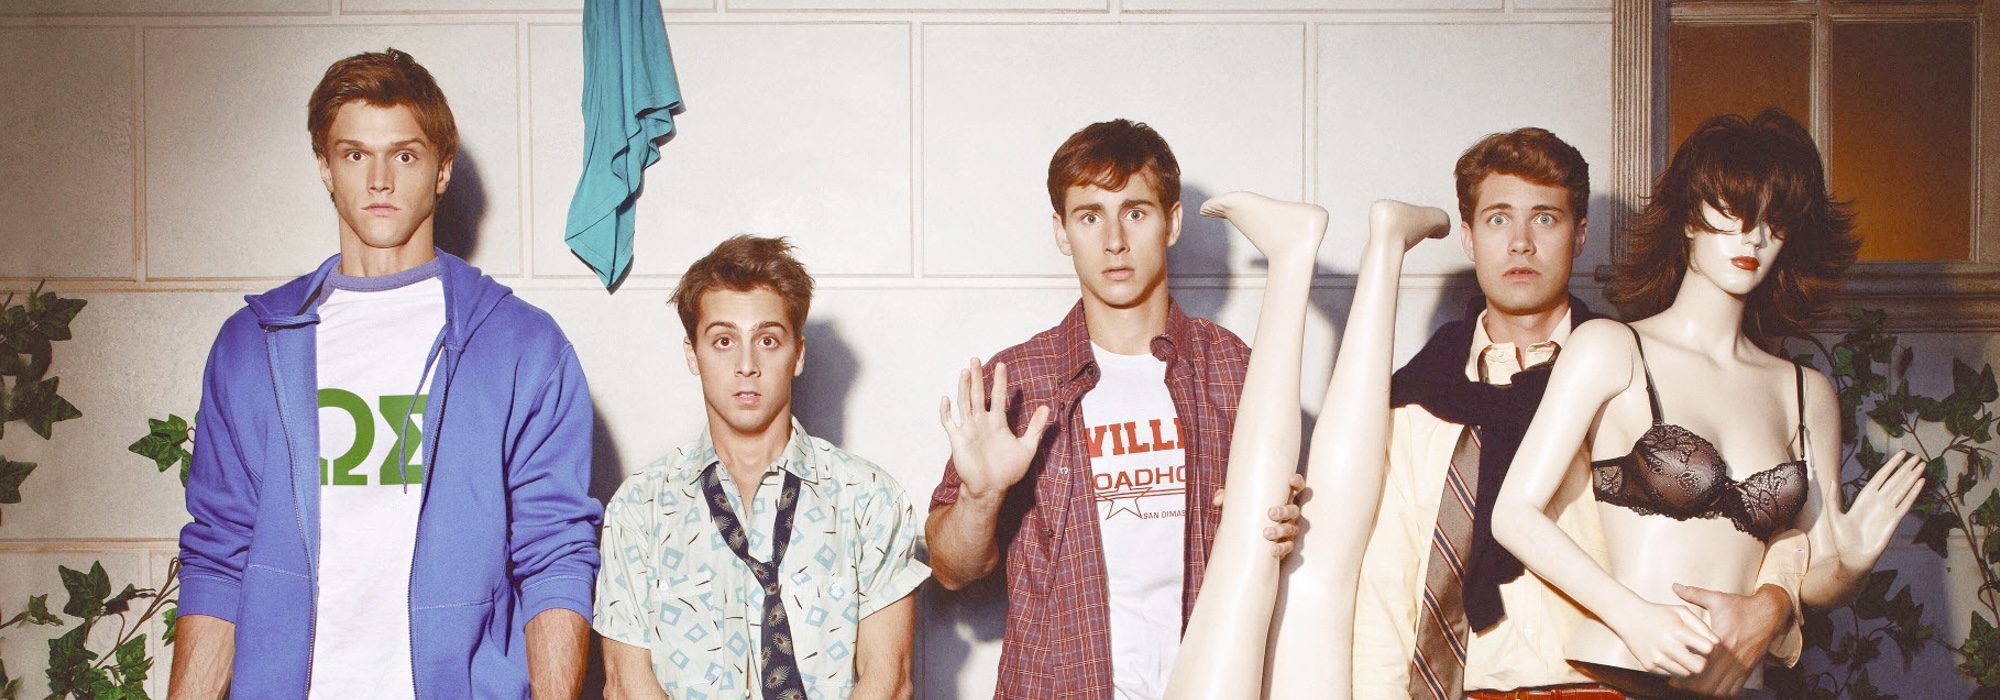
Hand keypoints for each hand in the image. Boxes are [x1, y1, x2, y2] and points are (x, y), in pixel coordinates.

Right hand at [938, 358, 1050, 501]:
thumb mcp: (1027, 448)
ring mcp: (968, 430)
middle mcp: (982, 422)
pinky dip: (946, 411)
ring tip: (965, 371)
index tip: (1002, 365)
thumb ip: (1036, 428)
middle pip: (978, 394)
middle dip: (978, 377)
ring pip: (964, 403)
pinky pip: (949, 422)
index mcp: (997, 422)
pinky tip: (946, 399)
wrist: (991, 489)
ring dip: (964, 387)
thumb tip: (1046, 407)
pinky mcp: (957, 440)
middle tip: (976, 359)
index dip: (1000, 381)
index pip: (998, 396)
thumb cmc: (1008, 471)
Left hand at [1213, 473, 1305, 558]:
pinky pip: (1288, 547)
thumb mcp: (1236, 503)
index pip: (1296, 488)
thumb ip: (1227, 498)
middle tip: (1271, 513)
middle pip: (1294, 510)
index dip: (1297, 483)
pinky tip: (1273, 550)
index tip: (1290, 480)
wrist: (1246, 538)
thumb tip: (1217, 501)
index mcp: (1282, 499)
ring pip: (1292, 529)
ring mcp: (1290, 530)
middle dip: (1285, 511)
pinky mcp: (1286, 545)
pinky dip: (1282, 548)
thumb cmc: (1246, 513)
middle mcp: (1289, 514)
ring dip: (1281, 531)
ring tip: (1266, 533)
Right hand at [1609, 600, 1718, 677]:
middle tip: (1697, 654)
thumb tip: (1717, 643)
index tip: (1704, 643)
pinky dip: (1674, 668)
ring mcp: (1657, 658)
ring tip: (1683, 654)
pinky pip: (1671, 675)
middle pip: (1699, 666)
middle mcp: (1667, 646)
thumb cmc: (1659, 613)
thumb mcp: (1682, 612)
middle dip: (1702, 662)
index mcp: (1678, 630)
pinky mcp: (1649, 667)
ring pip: (1686, 674)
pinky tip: (1670, 656)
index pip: (1708, 648)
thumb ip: (1702, 626)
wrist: (1628, 618)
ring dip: (1688, 666)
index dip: (1710, 647)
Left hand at [1668, 583, 1789, 696]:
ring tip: (1691, 685)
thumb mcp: (1718, 598)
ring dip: (1705, 691)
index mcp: (1721, 641)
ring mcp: (1741, 666)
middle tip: (1678, 682)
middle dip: (1691, 686)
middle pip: (1707, 684)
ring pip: (1720, 690)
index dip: (1684, 673)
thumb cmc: (1741, 606)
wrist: (1770, 614)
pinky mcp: (1747, 670)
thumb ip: (1694, 594)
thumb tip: (1674, 585)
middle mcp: (1731, 657)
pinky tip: (1710, 687)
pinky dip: (1720, 692)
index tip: (1671, 672)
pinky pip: (1733, 690)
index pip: (1700, 665)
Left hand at [1825, 450, 1923, 573]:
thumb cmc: (1843, 539)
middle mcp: (1878, 502)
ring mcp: (1887, 510)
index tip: (1901, 454)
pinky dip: (1913, 493)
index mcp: (1865, 498)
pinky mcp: (1894, 520)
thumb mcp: (1834, 516)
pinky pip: (1906, 504)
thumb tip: (1831, 481)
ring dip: (1912, 478)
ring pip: (1902, 490)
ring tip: (1922, 466)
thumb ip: (1833, 498)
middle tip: (1918, 457)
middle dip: (1906, 469)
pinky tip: (1921, 483)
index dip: (1891, 465)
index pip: (1881, 477)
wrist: (1853, 557)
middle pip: (1895, 481)